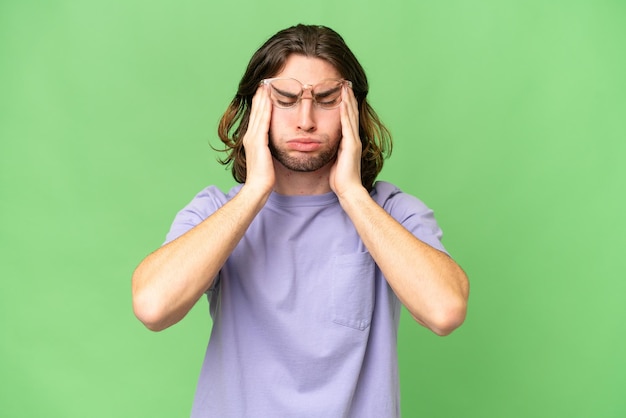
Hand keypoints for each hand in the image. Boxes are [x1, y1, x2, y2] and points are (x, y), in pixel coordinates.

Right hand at [242, 84, 274, 194]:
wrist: (257, 188)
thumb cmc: (264, 178)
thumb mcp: (267, 159)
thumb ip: (268, 150)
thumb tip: (273, 146)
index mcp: (252, 140)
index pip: (256, 117)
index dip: (259, 103)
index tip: (264, 92)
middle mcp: (250, 136)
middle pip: (256, 112)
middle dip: (260, 96)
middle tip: (264, 82)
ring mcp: (253, 139)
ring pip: (259, 114)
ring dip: (262, 99)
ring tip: (266, 85)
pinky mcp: (258, 142)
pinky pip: (263, 122)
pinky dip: (266, 110)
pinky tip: (269, 100)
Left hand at [329, 83, 364, 197]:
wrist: (348, 190)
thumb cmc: (340, 179)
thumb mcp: (334, 160)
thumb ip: (333, 151)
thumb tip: (324, 145)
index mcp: (348, 142)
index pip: (347, 119)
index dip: (345, 105)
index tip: (341, 92)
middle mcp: (353, 139)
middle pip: (351, 113)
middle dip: (348, 98)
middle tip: (345, 82)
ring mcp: (353, 141)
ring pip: (351, 116)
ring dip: (348, 100)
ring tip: (345, 86)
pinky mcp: (351, 145)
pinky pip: (347, 125)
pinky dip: (345, 113)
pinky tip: (342, 102)